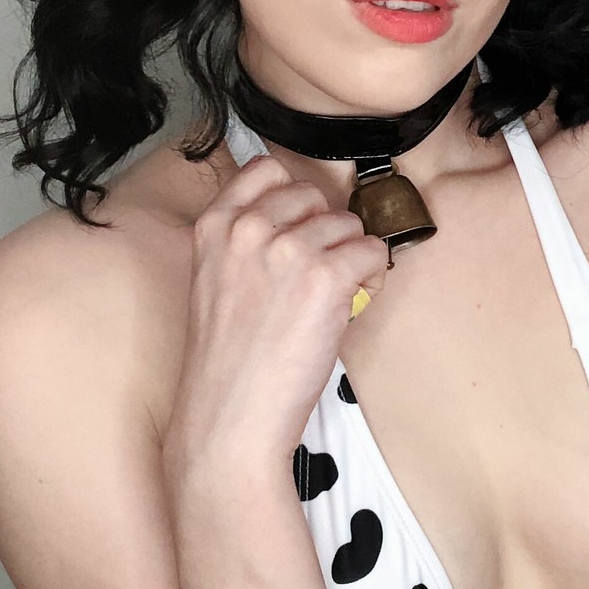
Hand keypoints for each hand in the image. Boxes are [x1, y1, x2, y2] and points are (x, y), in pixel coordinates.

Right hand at [163, 154, 389, 470]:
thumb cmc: (226, 365)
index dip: (294, 199)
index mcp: (214, 226)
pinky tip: (351, 307)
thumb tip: (306, 225)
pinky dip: (372, 278)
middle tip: (320, 274)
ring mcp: (288, 249)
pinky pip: (374, 253)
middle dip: (326, 231)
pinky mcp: (326, 277)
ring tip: (334, 299)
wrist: (229, 419)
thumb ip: (248, 244)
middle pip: (315, 195)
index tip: (299, 227)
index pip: (266, 169)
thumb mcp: (215, 283)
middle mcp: (250, 228)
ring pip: (349, 224)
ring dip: (352, 258)